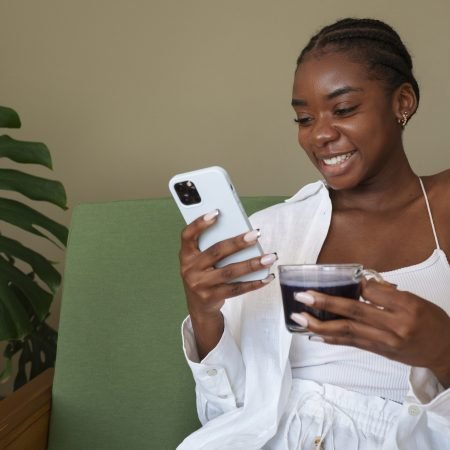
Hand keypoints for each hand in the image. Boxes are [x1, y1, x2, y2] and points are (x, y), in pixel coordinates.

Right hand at [180, 210, 275, 357]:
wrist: (199, 307)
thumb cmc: (204, 275)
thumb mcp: (200, 260)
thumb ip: (212, 246)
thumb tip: (242, 234)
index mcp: (186, 255)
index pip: (187, 235)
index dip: (200, 223)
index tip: (216, 212)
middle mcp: (189, 269)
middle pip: (216, 252)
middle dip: (238, 242)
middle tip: (256, 235)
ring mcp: (200, 285)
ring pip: (230, 272)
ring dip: (252, 264)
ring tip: (269, 257)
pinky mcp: (212, 297)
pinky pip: (237, 289)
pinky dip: (254, 283)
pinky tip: (267, 277)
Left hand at [291, 279, 449, 386]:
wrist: (445, 351)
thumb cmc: (431, 321)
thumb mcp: (415, 300)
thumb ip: (387, 293)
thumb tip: (359, 284)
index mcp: (407, 306)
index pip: (372, 292)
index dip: (352, 284)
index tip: (333, 278)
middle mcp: (395, 325)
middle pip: (354, 312)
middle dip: (325, 303)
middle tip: (303, 296)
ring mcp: (386, 341)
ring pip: (348, 331)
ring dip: (320, 325)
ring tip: (300, 317)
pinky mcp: (379, 352)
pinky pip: (352, 343)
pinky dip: (332, 338)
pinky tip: (314, 334)